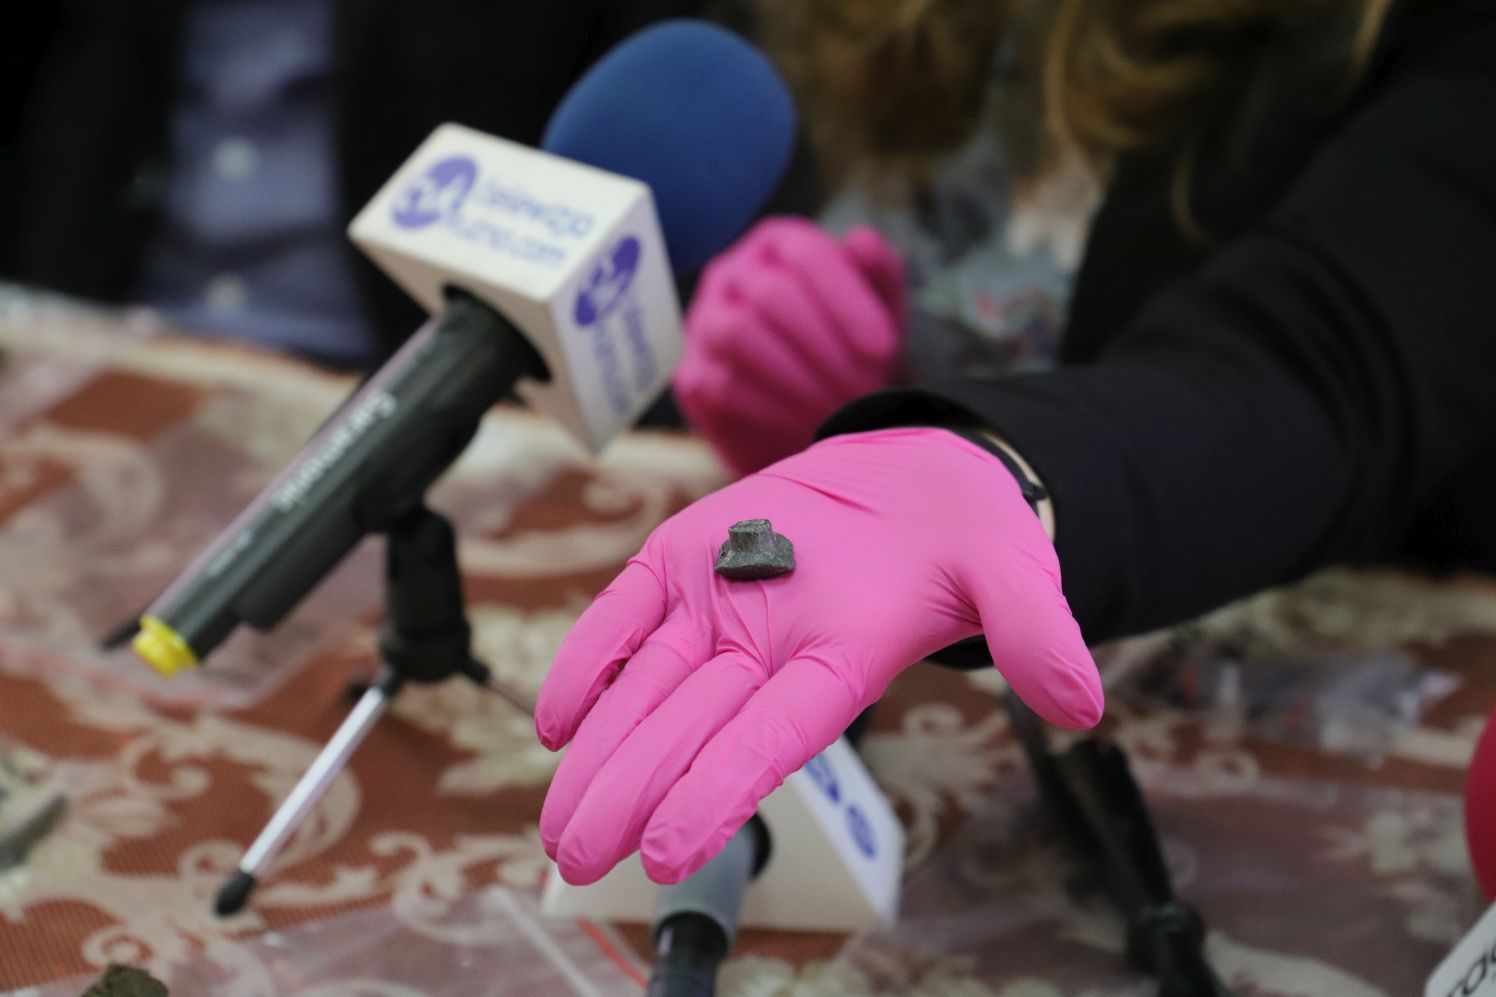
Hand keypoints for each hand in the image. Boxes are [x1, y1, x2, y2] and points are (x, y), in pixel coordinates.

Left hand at [535, 427, 1101, 885]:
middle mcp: (771, 648)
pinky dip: (588, 659)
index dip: (722, 792)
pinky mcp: (686, 561)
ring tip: (557, 821)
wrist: (915, 480)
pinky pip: (625, 615)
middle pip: (691, 732)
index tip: (669, 853)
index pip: (775, 739)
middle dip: (632, 794)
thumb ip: (1036, 630)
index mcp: (841, 660)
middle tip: (576, 860)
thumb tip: (1084, 700)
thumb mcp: (1012, 570)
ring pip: (647, 690)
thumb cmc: (966, 538)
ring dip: (599, 753)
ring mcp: (720, 605)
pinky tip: (553, 716)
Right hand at [674, 217, 906, 475]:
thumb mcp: (879, 309)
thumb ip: (880, 271)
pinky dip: (770, 408)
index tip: (885, 350)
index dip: (848, 301)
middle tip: (864, 389)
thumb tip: (861, 240)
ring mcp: (705, 321)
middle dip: (826, 347)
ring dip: (796, 377)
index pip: (808, 254)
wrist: (808, 413)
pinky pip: (720, 383)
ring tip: (837, 409)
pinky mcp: (693, 374)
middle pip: (772, 294)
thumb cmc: (848, 347)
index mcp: (779, 244)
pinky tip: (804, 426)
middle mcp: (734, 272)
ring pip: (738, 334)